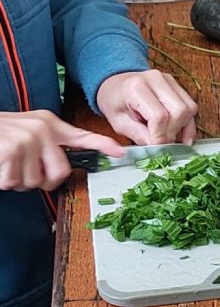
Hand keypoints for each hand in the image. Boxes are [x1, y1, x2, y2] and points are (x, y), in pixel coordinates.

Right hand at [0, 111, 123, 190]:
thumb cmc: (1, 136)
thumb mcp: (29, 132)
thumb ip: (50, 146)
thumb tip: (68, 168)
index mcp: (49, 125)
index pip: (82, 136)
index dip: (102, 145)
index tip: (120, 152)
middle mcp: (41, 129)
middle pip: (60, 173)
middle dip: (42, 181)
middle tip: (25, 171)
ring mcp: (26, 139)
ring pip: (35, 181)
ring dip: (19, 181)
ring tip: (8, 164)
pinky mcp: (10, 151)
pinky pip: (15, 182)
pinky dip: (4, 181)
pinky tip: (0, 166)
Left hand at [96, 71, 197, 145]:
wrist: (115, 84)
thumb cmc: (115, 102)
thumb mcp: (119, 123)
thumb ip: (139, 135)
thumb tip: (157, 147)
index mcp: (136, 87)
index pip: (159, 116)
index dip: (160, 136)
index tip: (156, 147)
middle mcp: (155, 79)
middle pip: (179, 111)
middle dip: (172, 132)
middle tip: (162, 143)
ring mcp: (168, 80)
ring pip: (189, 108)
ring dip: (182, 128)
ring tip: (169, 136)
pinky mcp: (176, 85)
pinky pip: (191, 106)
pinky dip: (188, 123)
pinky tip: (181, 134)